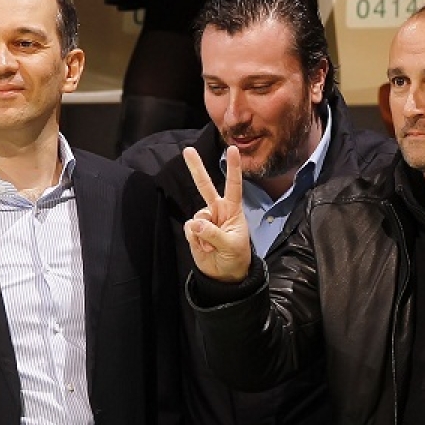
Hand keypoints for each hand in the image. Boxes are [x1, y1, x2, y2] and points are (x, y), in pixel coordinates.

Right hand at [183, 146, 251, 281]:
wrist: (225, 276)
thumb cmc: (236, 257)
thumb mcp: (231, 246)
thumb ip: (213, 233)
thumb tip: (195, 223)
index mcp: (233, 210)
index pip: (234, 185)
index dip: (233, 168)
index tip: (233, 149)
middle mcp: (217, 210)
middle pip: (205, 186)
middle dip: (196, 168)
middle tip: (187, 150)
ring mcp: (204, 220)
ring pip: (196, 215)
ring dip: (202, 233)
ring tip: (213, 246)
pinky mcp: (193, 231)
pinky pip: (188, 229)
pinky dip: (195, 240)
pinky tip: (204, 248)